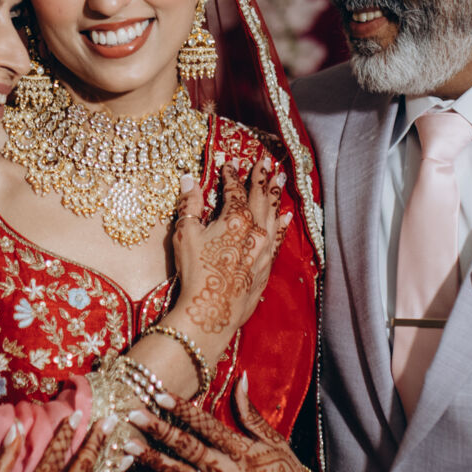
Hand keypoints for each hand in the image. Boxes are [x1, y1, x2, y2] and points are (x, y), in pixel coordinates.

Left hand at [123, 375, 314, 471]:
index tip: (160, 394)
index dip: (183, 409)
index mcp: (240, 450)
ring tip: (127, 447)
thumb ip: (251, 412)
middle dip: (158, 430)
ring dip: (151, 460)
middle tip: (133, 415)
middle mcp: (223, 471)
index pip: (206, 425)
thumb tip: (240, 377)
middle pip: (186, 447)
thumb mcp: (274, 441)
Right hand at [168, 158, 290, 355]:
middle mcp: (255, 229)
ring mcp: (264, 248)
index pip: (234, 189)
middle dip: (261, 177)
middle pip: (260, 197)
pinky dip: (283, 224)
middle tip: (266, 161)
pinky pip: (279, 238)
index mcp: (235, 218)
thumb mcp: (185, 234)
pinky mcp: (266, 266)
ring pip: (273, 215)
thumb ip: (189, 205)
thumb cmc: (196, 272)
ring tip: (280, 178)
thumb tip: (188, 178)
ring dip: (275, 195)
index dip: (231, 175)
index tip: (230, 163)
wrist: (213, 310)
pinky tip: (287, 216)